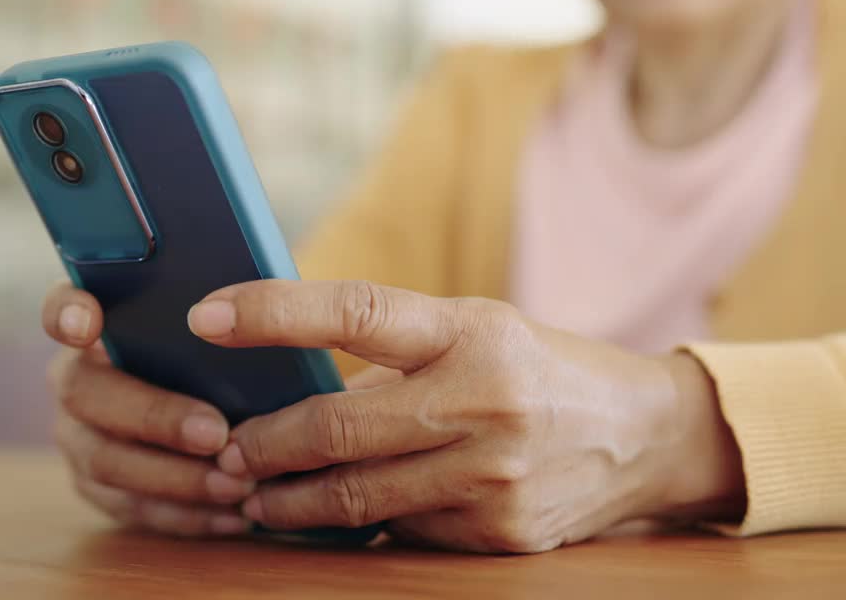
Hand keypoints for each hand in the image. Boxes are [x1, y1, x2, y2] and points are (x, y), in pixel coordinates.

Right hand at [41, 283, 256, 537]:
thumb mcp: (224, 328)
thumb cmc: (227, 354)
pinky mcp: (97, 485)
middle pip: (87, 394)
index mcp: (99, 324)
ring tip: (237, 485)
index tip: (85, 325)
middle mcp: (76, 377)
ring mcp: (78, 435)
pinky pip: (131, 507)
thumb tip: (243, 311)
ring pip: (107, 461)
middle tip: (217, 433)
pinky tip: (233, 515)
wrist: (228, 408)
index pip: (62, 307)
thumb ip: (221, 315)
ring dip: (176, 478)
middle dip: (155, 416)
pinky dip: (185, 514)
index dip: (65, 313)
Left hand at [191, 280, 744, 552]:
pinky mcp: (499, 534)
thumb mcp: (475, 330)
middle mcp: (485, 401)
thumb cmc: (538, 367)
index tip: (205, 317)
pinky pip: (402, 532)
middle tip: (225, 451)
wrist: (640, 436)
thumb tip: (286, 377)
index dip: (272, 312)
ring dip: (290, 501)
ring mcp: (494, 476)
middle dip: (263, 446)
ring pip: (359, 497)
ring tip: (253, 495)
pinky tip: (332, 516)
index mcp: (471, 331)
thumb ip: (392, 351)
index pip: (354, 312)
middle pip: (338, 428)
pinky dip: (358, 525)